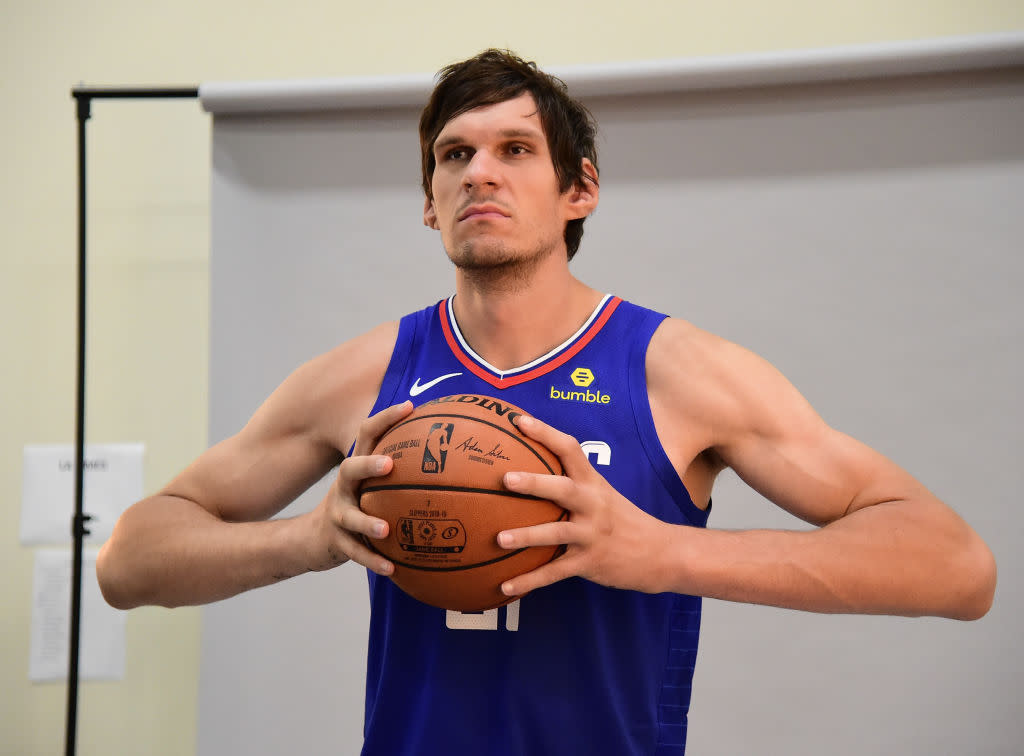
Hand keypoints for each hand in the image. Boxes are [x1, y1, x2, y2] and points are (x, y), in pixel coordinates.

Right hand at [305, 401, 412, 575]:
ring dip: (367, 522)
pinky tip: (392, 569)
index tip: (410, 406)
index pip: (367, 434)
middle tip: (389, 464)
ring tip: (385, 529)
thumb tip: (450, 457)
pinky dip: (373, 561)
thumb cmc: (358, 506)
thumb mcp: (371, 485)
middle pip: (350, 468)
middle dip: (368, 464)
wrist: (312, 539)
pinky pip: (355, 552)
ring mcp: (338, 513)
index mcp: (358, 469)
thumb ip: (401, 471)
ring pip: (350, 516)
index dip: (386, 418)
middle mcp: (345, 487)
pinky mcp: (336, 541)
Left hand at [497, 414, 675, 596]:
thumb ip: (573, 483)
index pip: (570, 449)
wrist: (660, 554)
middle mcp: (593, 505)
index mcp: (593, 483)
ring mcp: (592, 535)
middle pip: (563, 489)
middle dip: (534, 483)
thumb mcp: (602, 494)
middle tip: (505, 478)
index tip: (517, 420)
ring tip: (498, 539)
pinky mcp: (589, 563)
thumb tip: (531, 467)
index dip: (545, 433)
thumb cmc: (622, 519)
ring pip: (556, 534)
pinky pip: (554, 573)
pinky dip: (528, 580)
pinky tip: (505, 586)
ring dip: (526, 536)